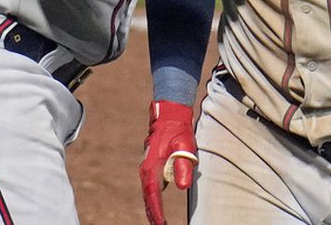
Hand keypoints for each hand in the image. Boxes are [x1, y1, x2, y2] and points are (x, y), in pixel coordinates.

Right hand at [139, 101, 197, 224]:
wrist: (169, 117)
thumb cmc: (178, 131)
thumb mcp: (185, 146)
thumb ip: (183, 166)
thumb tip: (182, 186)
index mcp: (152, 167)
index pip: (153, 195)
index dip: (156, 211)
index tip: (160, 224)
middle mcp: (146, 170)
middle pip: (147, 198)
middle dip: (152, 214)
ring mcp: (147, 169)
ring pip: (148, 194)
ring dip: (151, 208)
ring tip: (157, 222)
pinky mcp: (151, 167)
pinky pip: (150, 188)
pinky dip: (152, 200)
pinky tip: (156, 208)